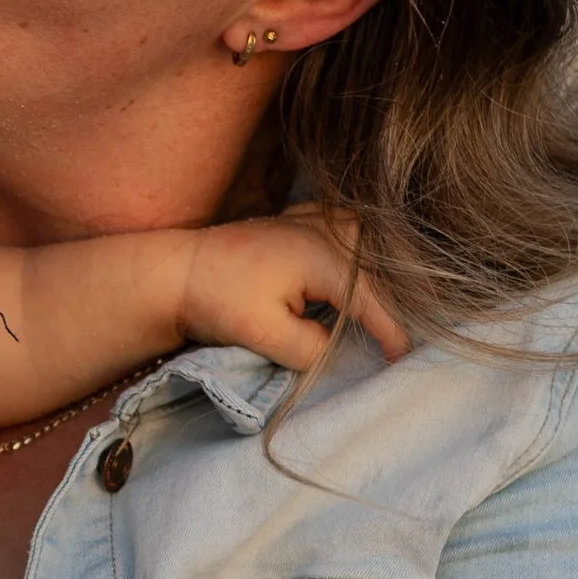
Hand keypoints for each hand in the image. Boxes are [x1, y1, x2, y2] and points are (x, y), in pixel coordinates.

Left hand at [174, 214, 407, 368]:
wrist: (176, 271)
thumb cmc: (217, 301)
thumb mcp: (267, 336)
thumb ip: (312, 348)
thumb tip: (337, 350)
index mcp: (321, 256)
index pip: (369, 299)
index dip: (389, 331)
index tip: (401, 359)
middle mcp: (322, 229)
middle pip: (373, 265)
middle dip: (389, 299)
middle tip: (392, 339)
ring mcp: (308, 219)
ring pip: (362, 238)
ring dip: (374, 267)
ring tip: (378, 304)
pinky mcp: (294, 220)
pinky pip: (340, 225)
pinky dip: (354, 245)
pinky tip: (352, 263)